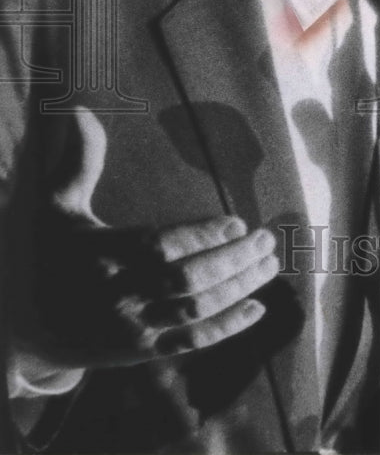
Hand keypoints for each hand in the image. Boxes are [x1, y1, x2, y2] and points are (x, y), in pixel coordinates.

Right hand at [12, 112, 276, 379]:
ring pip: (196, 311)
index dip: (202, 237)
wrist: (27, 325)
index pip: (159, 247)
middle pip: (187, 281)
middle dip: (233, 261)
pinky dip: (227, 328)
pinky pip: (191, 343)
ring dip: (240, 289)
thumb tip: (80, 110)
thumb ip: (79, 160)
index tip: (238, 223)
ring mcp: (132, 328)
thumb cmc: (50, 253)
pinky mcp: (142, 351)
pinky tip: (258, 308)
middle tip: (266, 240)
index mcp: (101, 255)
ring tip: (270, 265)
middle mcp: (118, 295)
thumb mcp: (56, 206)